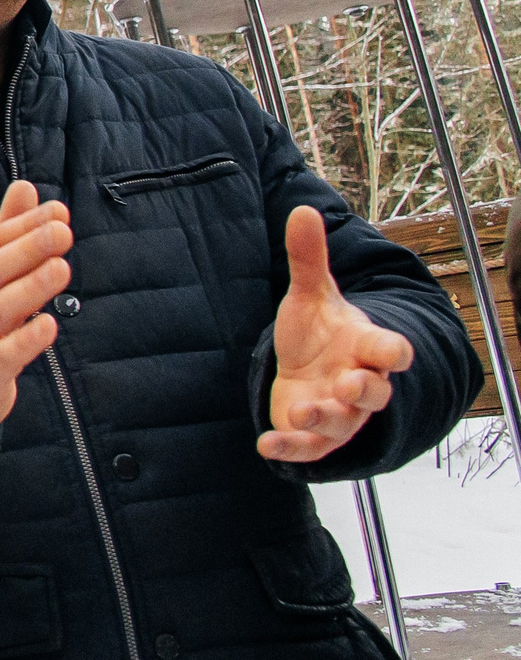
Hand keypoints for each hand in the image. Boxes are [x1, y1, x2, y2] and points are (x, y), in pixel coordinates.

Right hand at [0, 180, 72, 448]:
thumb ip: (7, 233)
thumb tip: (26, 186)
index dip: (25, 227)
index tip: (58, 210)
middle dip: (28, 250)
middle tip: (62, 231)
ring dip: (29, 289)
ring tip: (61, 270)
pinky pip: (2, 357)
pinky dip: (25, 341)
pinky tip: (49, 327)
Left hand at [259, 205, 412, 463]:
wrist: (304, 370)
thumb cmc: (317, 333)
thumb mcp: (310, 296)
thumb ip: (308, 259)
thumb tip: (302, 210)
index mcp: (365, 348)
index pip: (391, 351)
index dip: (395, 352)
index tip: (395, 352)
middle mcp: (359, 383)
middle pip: (376, 393)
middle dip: (365, 390)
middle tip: (348, 383)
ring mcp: (340, 413)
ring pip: (344, 423)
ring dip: (326, 417)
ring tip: (302, 408)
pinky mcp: (314, 436)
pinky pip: (309, 449)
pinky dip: (289, 449)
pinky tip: (264, 446)